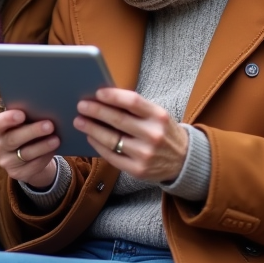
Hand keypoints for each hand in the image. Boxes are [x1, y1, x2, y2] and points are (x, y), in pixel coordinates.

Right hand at [0, 109, 59, 188]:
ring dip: (42, 146)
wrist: (30, 158)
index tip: (22, 114)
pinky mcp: (16, 174)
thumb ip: (29, 116)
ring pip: (25, 154)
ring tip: (56, 139)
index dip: (8, 119)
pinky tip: (54, 151)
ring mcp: (6, 162)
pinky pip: (32, 166)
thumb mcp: (25, 123)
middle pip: (13, 139)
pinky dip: (44, 157)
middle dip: (32, 131)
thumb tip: (44, 108)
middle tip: (49, 125)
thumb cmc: (28, 133)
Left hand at [74, 88, 188, 182]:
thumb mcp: (158, 116)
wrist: (184, 160)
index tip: (97, 92)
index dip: (113, 96)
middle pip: (118, 120)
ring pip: (111, 139)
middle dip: (96, 111)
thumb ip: (136, 108)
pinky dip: (98, 145)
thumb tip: (104, 99)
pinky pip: (111, 156)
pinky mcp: (138, 170)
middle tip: (81, 106)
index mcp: (159, 116)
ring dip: (91, 129)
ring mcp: (145, 154)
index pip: (133, 101)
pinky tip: (90, 137)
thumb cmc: (164, 132)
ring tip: (79, 121)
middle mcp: (153, 135)